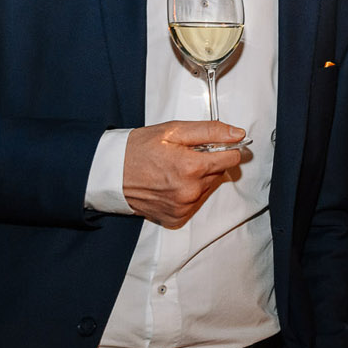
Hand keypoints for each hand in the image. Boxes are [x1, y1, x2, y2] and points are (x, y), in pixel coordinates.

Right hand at [122, 121, 246, 227]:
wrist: (110, 173)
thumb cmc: (138, 149)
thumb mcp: (173, 131)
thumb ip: (209, 131)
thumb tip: (237, 134)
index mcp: (192, 167)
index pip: (232, 158)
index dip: (227, 148)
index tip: (216, 145)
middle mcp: (190, 191)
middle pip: (219, 173)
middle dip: (208, 162)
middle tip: (184, 154)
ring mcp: (183, 207)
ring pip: (207, 188)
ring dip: (198, 178)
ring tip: (174, 168)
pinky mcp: (175, 217)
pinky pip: (194, 202)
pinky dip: (187, 192)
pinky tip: (170, 183)